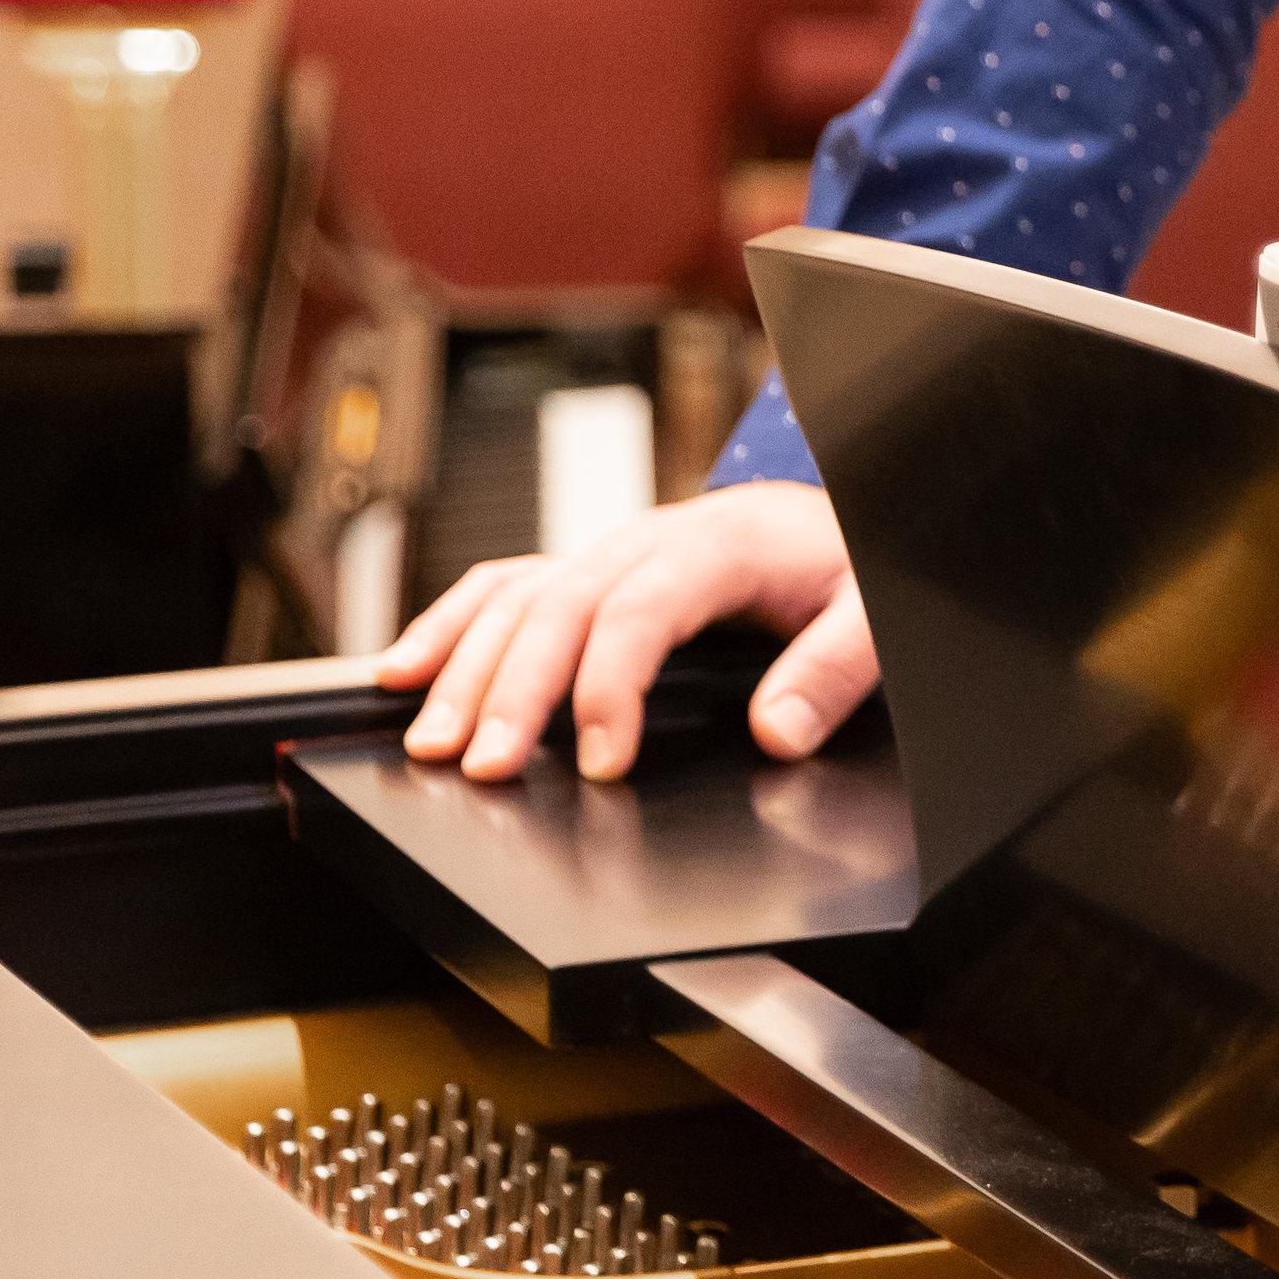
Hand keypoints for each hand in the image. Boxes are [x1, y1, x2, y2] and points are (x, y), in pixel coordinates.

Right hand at [375, 479, 872, 783]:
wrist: (841, 512)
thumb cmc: (852, 563)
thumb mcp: (874, 612)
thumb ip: (834, 669)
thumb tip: (778, 731)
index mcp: (721, 544)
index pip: (644, 610)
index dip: (614, 686)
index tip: (605, 763)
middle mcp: (652, 540)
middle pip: (562, 607)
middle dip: (515, 690)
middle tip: (485, 766)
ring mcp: (614, 550)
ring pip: (520, 598)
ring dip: (465, 668)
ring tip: (429, 741)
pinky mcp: (594, 568)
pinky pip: (507, 585)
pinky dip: (451, 624)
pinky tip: (405, 669)